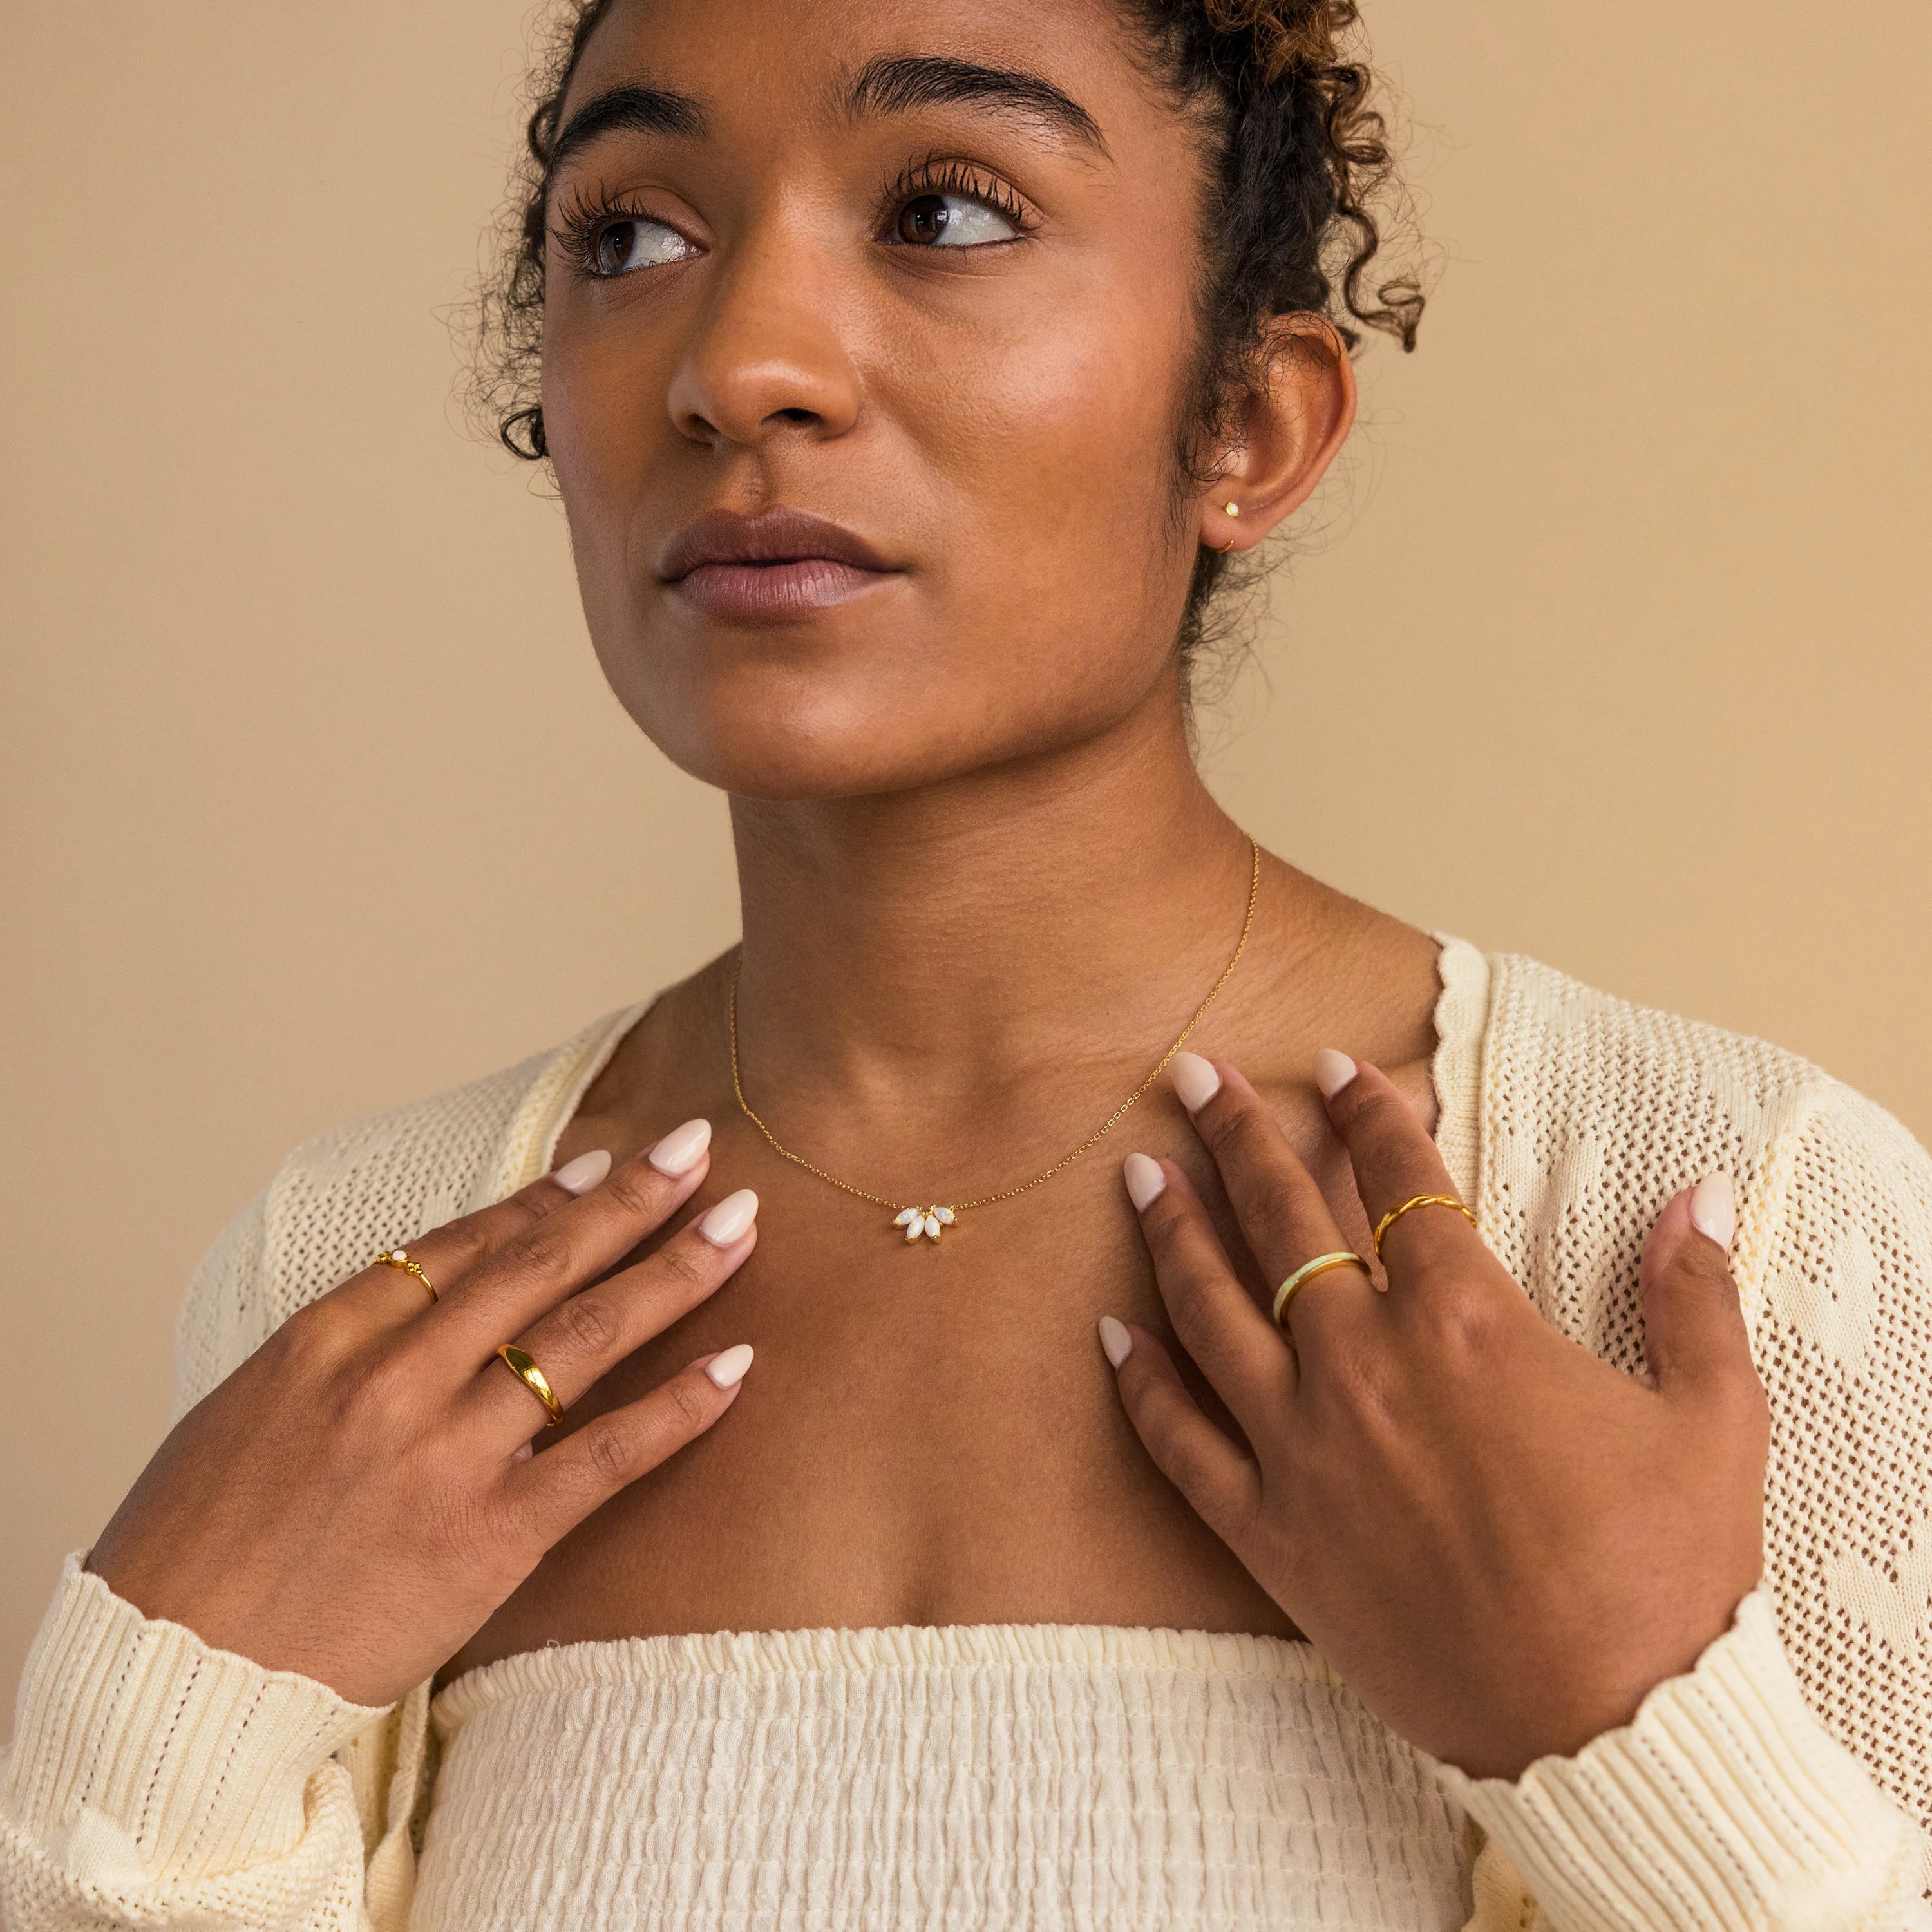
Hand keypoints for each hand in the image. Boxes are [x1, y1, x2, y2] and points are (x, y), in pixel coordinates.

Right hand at [86, 1125, 757, 1707]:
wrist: (171, 1684)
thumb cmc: (193, 1551)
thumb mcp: (242, 1413)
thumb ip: (339, 1350)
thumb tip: (422, 1300)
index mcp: (325, 1340)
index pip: (462, 1243)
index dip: (545, 1199)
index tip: (606, 1163)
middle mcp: (394, 1380)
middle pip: (540, 1265)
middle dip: (630, 1200)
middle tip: (698, 1149)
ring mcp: (445, 1456)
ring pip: (588, 1338)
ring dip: (676, 1273)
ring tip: (743, 1226)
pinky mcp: (489, 1539)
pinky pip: (607, 1457)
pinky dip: (680, 1408)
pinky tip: (738, 1366)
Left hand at [1103, 1051, 1769, 1779]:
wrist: (1610, 1729)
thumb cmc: (1669, 1575)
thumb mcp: (1714, 1420)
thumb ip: (1694, 1294)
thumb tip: (1703, 1192)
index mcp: (1467, 1323)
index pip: (1399, 1181)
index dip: (1365, 1112)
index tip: (1330, 1066)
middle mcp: (1365, 1366)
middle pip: (1280, 1219)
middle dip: (1234, 1134)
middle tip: (1189, 1075)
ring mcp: (1303, 1448)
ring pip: (1209, 1309)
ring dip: (1170, 1231)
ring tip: (1137, 1170)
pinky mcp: (1269, 1533)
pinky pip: (1177, 1443)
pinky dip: (1138, 1382)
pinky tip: (1108, 1332)